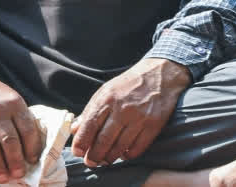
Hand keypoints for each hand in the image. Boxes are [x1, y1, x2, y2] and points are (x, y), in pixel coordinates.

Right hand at [0, 69, 43, 183]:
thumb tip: (29, 144)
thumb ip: (18, 117)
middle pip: (10, 141)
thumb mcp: (10, 98)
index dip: (32, 147)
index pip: (27, 129)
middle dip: (15, 161)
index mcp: (15, 104)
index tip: (33, 160)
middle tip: (18, 174)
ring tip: (2, 178)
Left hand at [71, 58, 190, 166]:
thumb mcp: (106, 90)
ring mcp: (140, 118)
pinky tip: (123, 153)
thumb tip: (74, 129)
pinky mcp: (154, 125)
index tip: (77, 152)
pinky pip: (138, 148)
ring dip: (109, 158)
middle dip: (94, 156)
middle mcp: (123, 109)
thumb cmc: (130, 84)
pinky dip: (128, 155)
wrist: (161, 74)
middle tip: (90, 162)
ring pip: (120, 147)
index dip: (81, 142)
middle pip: (103, 141)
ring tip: (105, 160)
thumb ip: (90, 110)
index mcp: (108, 98)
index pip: (89, 126)